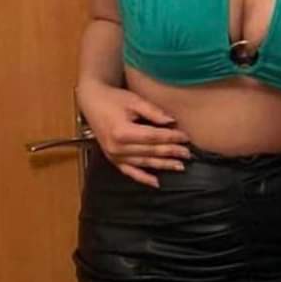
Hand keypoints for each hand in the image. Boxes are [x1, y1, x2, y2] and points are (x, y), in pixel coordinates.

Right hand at [76, 81, 190, 188]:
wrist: (92, 102)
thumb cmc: (113, 99)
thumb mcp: (134, 101)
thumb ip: (153, 112)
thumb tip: (172, 122)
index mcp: (122, 132)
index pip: (153, 137)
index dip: (171, 137)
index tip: (186, 137)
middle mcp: (117, 147)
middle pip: (150, 151)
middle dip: (171, 152)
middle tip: (188, 153)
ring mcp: (114, 155)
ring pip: (144, 163)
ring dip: (162, 165)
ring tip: (179, 166)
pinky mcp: (113, 159)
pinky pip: (130, 172)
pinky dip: (143, 178)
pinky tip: (156, 182)